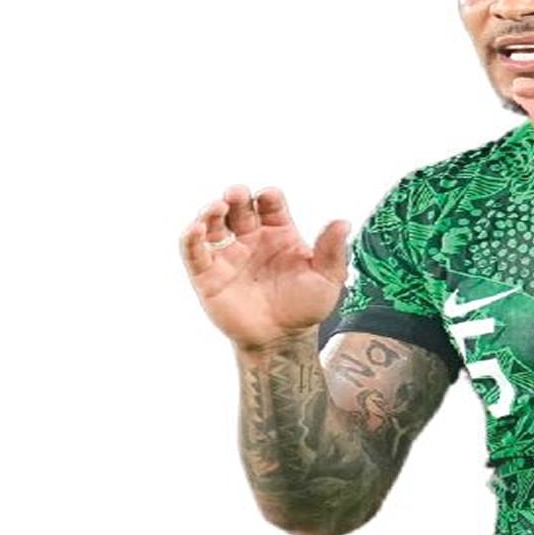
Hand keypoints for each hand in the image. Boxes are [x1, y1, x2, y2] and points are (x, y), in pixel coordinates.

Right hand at [180, 186, 349, 350]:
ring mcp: (228, 255)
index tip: (267, 196)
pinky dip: (189, 237)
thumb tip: (344, 221)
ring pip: (212, 223)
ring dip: (210, 211)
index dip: (268, 196)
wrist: (283, 340)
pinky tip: (195, 228)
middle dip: (235, 196)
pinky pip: (193, 252)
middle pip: (238, 207)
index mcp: (279, 232)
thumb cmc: (307, 306)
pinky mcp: (208, 275)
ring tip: (215, 207)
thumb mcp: (327, 277)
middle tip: (235, 194)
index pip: (270, 204)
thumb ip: (332, 250)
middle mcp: (251, 238)